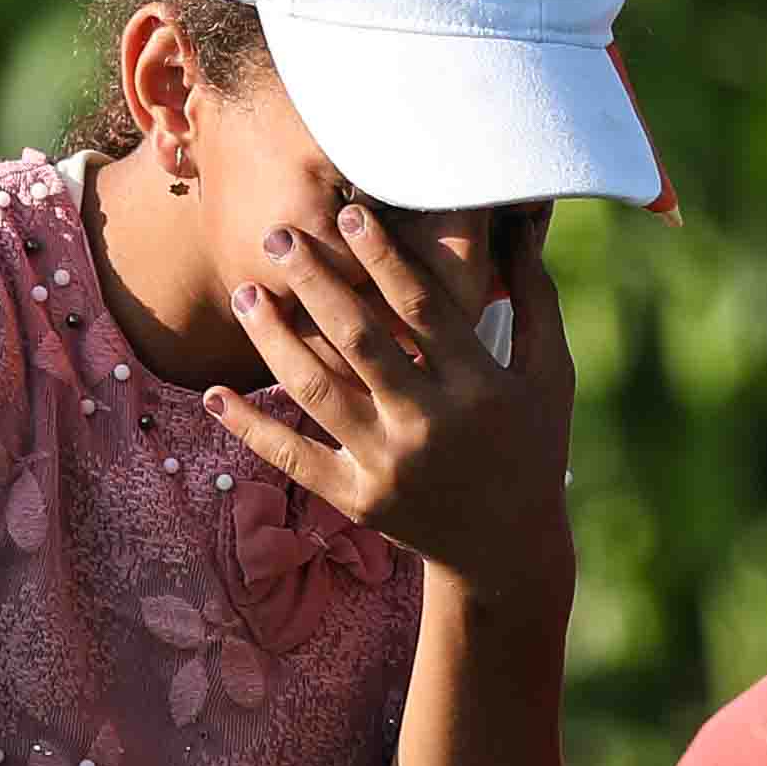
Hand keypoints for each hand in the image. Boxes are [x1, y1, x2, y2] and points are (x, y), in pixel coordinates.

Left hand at [212, 204, 571, 597]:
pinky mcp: (358, 500)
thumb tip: (520, 221)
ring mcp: (390, 465)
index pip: (422, 308)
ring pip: (317, 391)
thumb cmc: (532, 447)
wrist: (507, 552)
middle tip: (277, 236)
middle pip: (359, 340)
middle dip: (314, 282)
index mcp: (477, 386)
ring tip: (247, 294)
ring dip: (274, 340)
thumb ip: (535, 299)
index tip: (348, 213)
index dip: (384, 257)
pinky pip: (295, 458)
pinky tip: (215, 394)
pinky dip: (252, 427)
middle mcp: (430, 424)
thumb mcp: (551, 376)